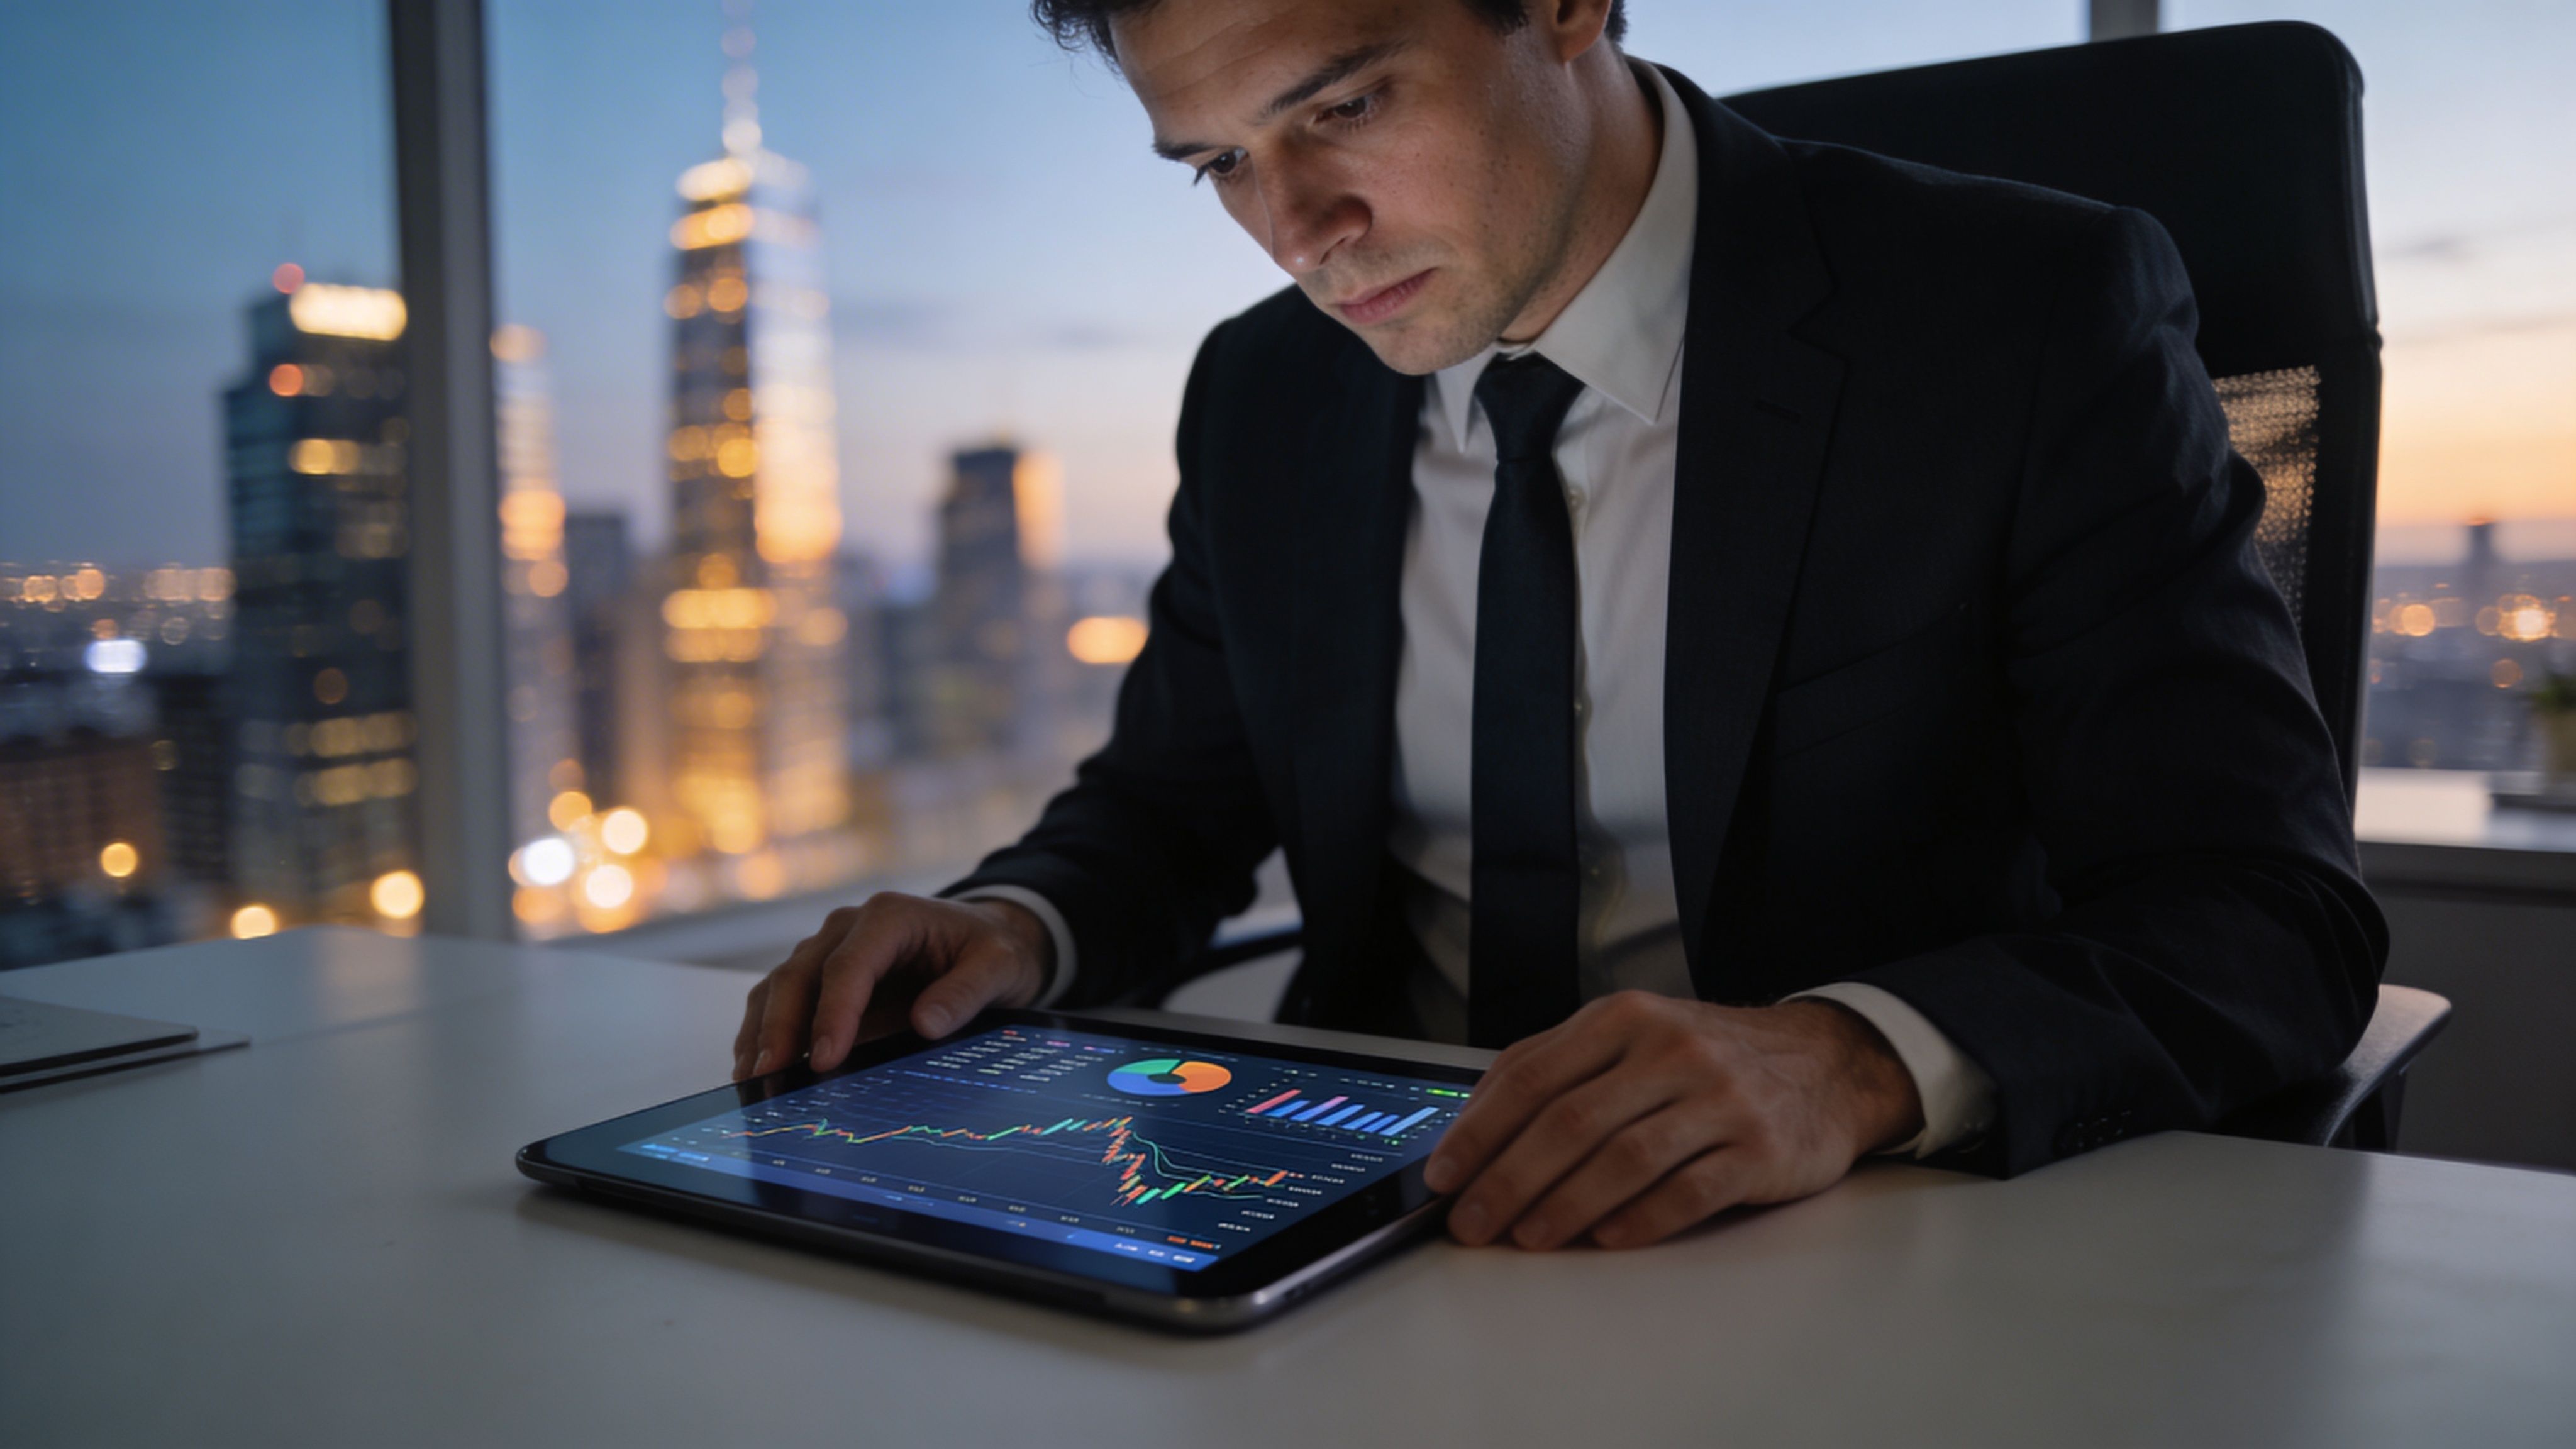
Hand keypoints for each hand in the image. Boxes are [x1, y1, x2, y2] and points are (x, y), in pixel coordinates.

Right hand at [731, 894, 1053, 1080]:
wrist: (982, 939)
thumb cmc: (988, 950)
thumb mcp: (1000, 966)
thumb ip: (966, 992)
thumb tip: (927, 1023)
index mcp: (889, 916)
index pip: (848, 966)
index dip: (832, 1013)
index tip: (825, 1059)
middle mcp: (849, 926)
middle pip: (801, 974)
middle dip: (782, 1027)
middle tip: (770, 1075)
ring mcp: (828, 949)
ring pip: (780, 985)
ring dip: (762, 1031)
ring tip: (752, 1078)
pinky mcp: (821, 975)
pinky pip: (781, 998)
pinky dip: (764, 1030)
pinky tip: (756, 1066)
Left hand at [1422, 992, 1921, 1250]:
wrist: (1825, 1065)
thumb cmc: (1708, 1059)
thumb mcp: (1632, 1037)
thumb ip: (1555, 1067)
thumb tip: (1474, 1126)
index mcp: (1624, 1019)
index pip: (1531, 1075)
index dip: (1479, 1131)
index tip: (1444, 1175)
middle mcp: (1670, 1050)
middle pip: (1569, 1121)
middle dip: (1507, 1180)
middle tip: (1471, 1223)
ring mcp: (1718, 1098)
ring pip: (1622, 1159)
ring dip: (1564, 1206)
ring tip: (1526, 1237)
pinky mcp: (1758, 1149)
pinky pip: (1688, 1191)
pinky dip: (1641, 1219)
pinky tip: (1606, 1240)